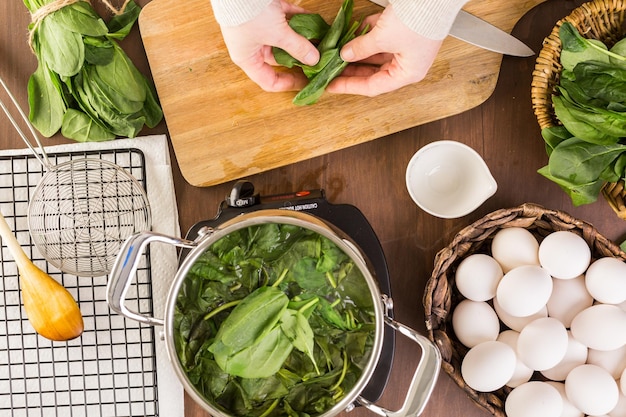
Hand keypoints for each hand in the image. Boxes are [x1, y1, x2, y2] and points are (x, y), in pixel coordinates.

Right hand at [218, 0, 319, 91]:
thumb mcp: (277, 34)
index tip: (307, 82)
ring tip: (321, 42)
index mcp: (247, 59)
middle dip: (300, 60)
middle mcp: (252, 46)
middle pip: (280, 60)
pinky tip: (314, 22)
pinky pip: (285, 20)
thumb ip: (297, 47)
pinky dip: (298, 21)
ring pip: (284, 40)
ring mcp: (258, 28)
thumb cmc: (249, 14)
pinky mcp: (264, 12)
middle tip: (318, 62)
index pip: (269, 81)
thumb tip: (315, 59)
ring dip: (301, 40)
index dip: (289, 84)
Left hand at [327, 5, 442, 96]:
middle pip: (374, 72)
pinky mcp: (404, 31)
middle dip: (352, 70)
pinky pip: (381, 38)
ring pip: (376, 54)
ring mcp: (407, 47)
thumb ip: (361, 48)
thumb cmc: (417, 21)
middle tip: (332, 69)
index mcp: (408, 73)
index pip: (373, 87)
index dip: (349, 86)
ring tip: (338, 52)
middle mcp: (408, 63)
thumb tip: (346, 54)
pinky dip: (367, 37)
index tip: (332, 85)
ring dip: (358, 52)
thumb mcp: (382, 38)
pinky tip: (352, 34)